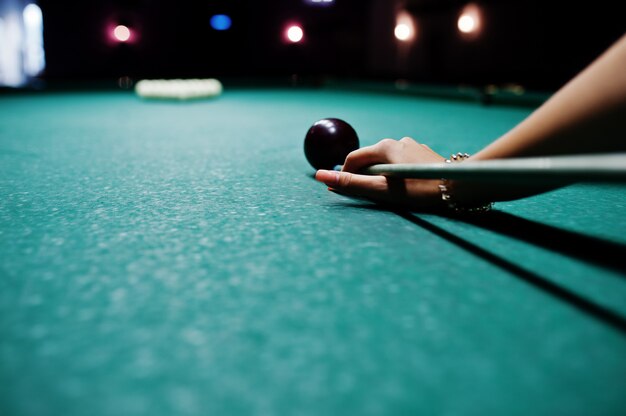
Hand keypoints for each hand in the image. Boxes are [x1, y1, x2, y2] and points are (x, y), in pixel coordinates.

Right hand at [314, 137, 445, 209]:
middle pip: (370, 159)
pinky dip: (395, 175)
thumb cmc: (419, 189)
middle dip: (362, 177)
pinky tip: (404, 188)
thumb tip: (321, 176)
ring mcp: (412, 146)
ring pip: (386, 162)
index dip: (343, 175)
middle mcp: (398, 141)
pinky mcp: (424, 155)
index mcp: (385, 146)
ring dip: (380, 176)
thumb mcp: (381, 189)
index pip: (354, 159)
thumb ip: (351, 183)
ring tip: (386, 195)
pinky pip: (400, 163)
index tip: (340, 191)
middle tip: (363, 196)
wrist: (459, 185)